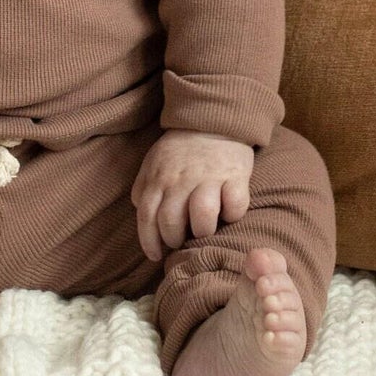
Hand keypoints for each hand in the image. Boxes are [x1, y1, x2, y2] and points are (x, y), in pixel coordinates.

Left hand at [130, 131, 252, 260]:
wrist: (214, 120)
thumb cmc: (182, 149)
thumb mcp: (154, 162)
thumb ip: (144, 187)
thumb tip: (139, 211)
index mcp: (159, 178)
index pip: (147, 217)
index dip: (149, 242)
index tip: (156, 255)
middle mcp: (181, 180)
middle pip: (172, 222)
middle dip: (175, 239)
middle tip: (182, 241)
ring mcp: (209, 178)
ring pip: (202, 217)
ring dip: (203, 231)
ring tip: (204, 230)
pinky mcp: (236, 177)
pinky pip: (235, 205)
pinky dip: (233, 215)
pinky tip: (228, 213)